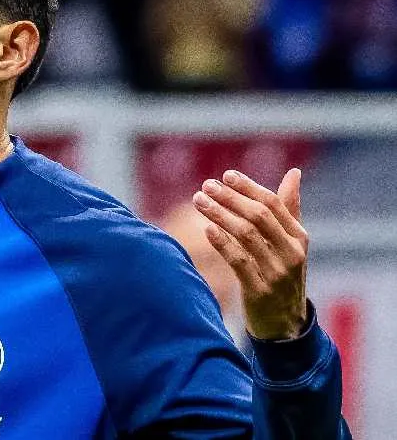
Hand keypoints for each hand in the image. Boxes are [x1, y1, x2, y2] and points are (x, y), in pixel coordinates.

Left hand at [192, 169, 308, 339]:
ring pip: (246, 236)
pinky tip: (207, 230)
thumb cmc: (283, 274)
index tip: (226, 175)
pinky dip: (222, 243)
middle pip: (258, 216)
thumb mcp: (291, 244)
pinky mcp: (260, 291)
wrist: (286, 324)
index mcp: (299, 237)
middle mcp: (291, 253)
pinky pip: (239, 262)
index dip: (248, 187)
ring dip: (219, 215)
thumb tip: (294, 172)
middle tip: (206, 186)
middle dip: (230, 198)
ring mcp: (277, 272)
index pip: (273, 204)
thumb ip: (289, 209)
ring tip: (199, 201)